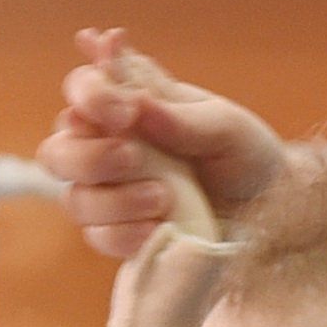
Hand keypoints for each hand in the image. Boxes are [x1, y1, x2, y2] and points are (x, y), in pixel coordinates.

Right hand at [38, 27, 285, 258]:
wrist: (269, 211)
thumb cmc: (243, 156)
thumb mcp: (226, 127)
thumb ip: (182, 117)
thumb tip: (138, 105)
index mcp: (127, 104)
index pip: (82, 89)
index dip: (91, 97)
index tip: (125, 112)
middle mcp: (106, 146)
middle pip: (57, 151)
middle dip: (91, 157)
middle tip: (134, 158)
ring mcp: (107, 194)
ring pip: (75, 199)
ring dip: (116, 200)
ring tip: (164, 198)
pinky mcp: (118, 234)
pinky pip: (99, 237)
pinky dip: (126, 234)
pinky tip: (159, 229)